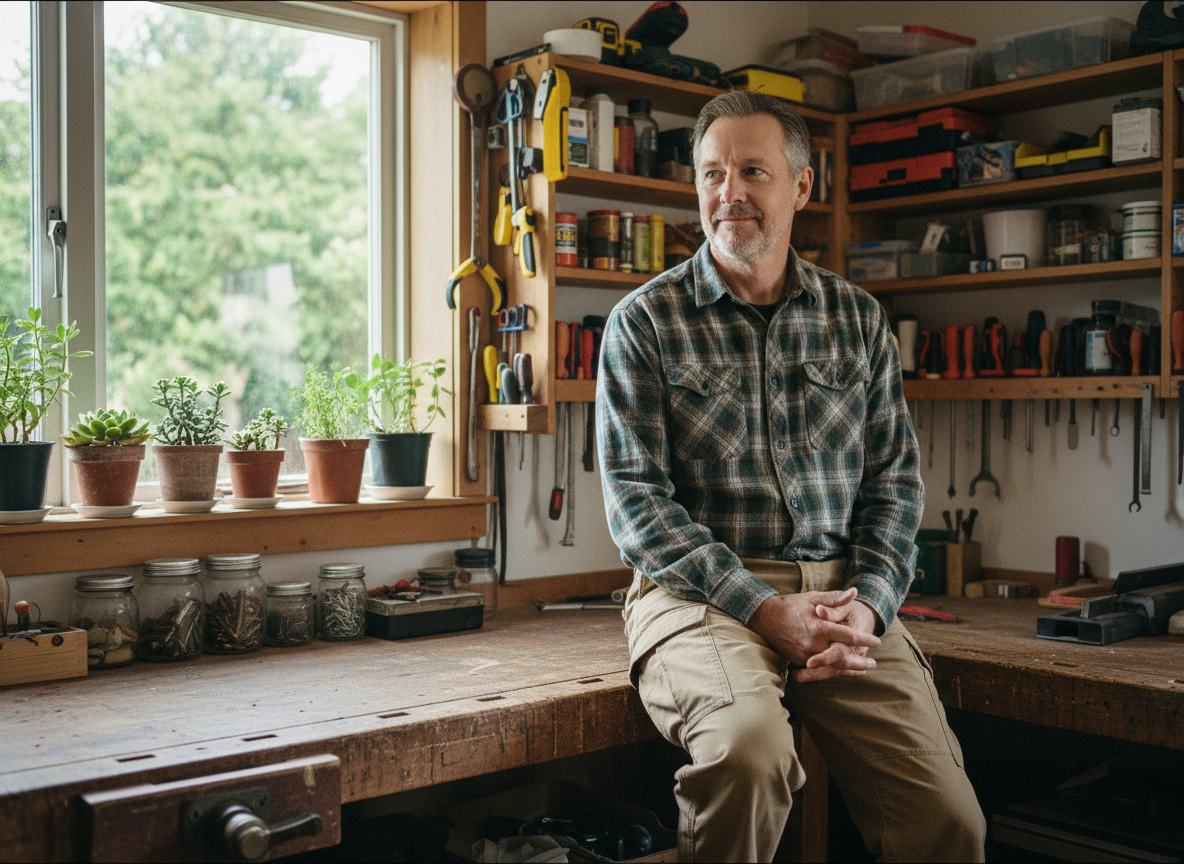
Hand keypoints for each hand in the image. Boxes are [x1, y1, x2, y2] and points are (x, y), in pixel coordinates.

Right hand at [748, 588, 879, 681]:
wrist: (764, 618)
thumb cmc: (791, 606)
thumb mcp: (812, 597)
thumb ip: (834, 598)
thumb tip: (854, 592)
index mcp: (819, 626)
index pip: (848, 635)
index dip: (865, 639)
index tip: (877, 641)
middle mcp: (813, 643)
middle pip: (843, 657)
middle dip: (860, 661)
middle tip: (874, 663)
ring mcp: (805, 655)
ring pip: (832, 667)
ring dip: (849, 670)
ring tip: (863, 670)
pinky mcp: (798, 661)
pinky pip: (820, 669)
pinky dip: (834, 671)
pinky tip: (843, 671)